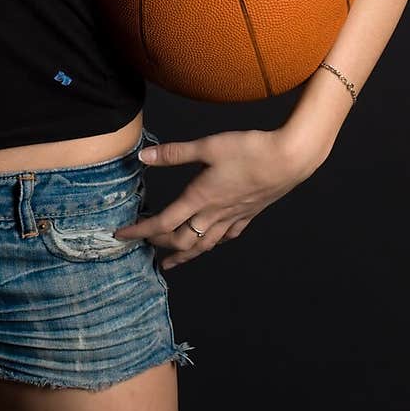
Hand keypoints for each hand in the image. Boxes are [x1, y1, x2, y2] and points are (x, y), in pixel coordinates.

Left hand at [111, 129, 317, 270]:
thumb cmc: (249, 150)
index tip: (121, 235)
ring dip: (184, 255)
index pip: (163, 223)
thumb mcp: (207, 146)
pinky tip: (212, 242)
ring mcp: (233, 217)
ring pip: (204, 245)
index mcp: (200, 198)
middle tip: (143, 245)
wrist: (289, 160)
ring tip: (170, 264)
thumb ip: (174, 153)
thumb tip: (143, 156)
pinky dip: (213, 243)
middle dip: (160, 245)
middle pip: (182, 240)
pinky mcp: (249, 214)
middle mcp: (215, 214)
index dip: (140, 231)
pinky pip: (226, 236)